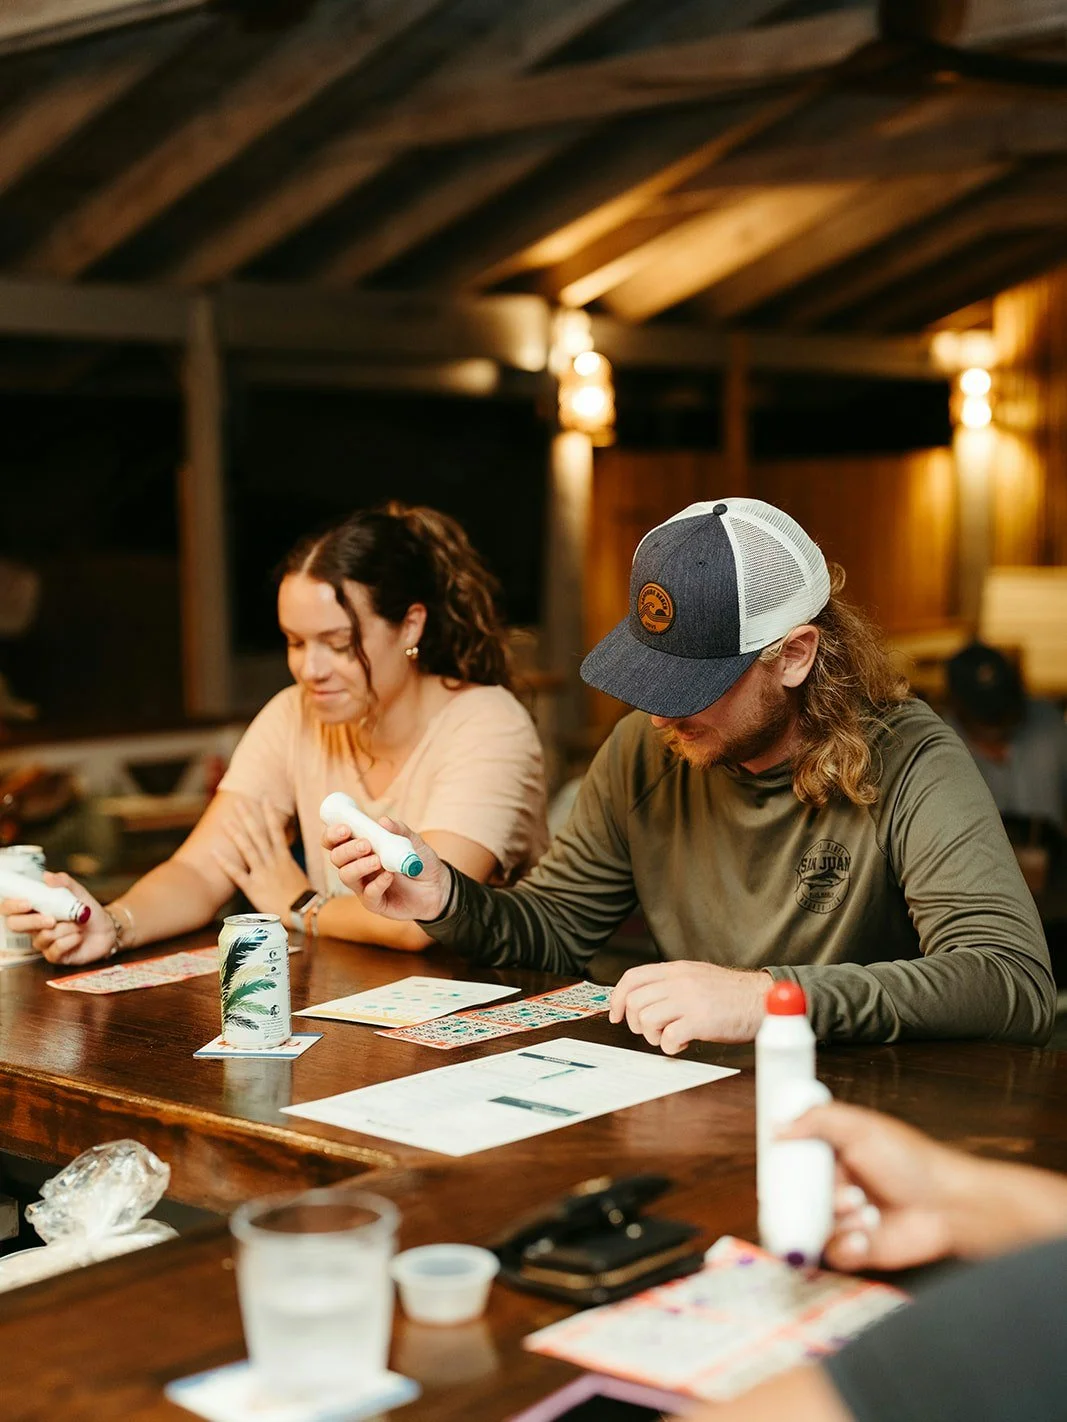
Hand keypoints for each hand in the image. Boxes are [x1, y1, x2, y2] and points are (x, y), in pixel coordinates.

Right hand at [1, 871, 115, 964]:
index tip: (27, 903)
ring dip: (64, 929)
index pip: (10, 909)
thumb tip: (46, 876)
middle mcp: (34, 926)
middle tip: (52, 919)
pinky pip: (55, 949)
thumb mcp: (77, 892)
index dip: (12, 906)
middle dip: (33, 921)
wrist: (107, 928)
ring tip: (77, 924)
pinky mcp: (54, 956)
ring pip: (42, 936)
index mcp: (35, 909)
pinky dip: (70, 940)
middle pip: (15, 925)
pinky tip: (79, 936)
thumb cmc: (87, 911)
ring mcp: (43, 942)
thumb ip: (63, 882)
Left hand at [212, 796, 309, 917]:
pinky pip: (237, 873)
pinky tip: (214, 853)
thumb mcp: (297, 875)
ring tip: (225, 821)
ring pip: (247, 849)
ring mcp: (262, 873)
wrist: (303, 911)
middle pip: (258, 835)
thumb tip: (281, 858)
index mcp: (284, 857)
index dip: (270, 814)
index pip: (276, 830)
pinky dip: (225, 863)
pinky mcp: (253, 887)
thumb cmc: (302, 896)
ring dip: (236, 834)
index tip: (264, 799)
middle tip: (239, 803)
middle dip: (248, 817)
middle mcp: (272, 861)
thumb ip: (286, 865)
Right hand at [324, 816, 450, 921]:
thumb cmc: (421, 860)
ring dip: (359, 866)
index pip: (335, 841)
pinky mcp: (375, 903)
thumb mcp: (414, 842)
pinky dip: (377, 884)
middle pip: (336, 857)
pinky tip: (389, 876)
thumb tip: (382, 821)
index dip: (333, 834)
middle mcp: (358, 866)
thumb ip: (399, 830)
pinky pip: (368, 895)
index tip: (344, 828)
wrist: (439, 887)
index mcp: (361, 848)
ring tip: (378, 860)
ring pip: (346, 876)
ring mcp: (364, 885)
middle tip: (366, 845)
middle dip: (347, 849)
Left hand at [609, 961, 770, 1053]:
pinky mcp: (700, 1021)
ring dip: (653, 1036)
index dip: (617, 998)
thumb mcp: (697, 976)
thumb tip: (644, 1000)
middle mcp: (679, 981)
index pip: (632, 978)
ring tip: (670, 1036)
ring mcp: (689, 1000)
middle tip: (653, 1031)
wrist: (762, 1000)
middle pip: (635, 1002)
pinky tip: (684, 1043)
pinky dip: (670, 1046)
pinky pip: (668, 1037)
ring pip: (647, 1020)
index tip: (616, 1015)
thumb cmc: (732, 994)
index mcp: (676, 969)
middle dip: (636, 1023)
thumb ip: (672, 983)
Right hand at [784, 1101, 978, 1270]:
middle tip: (845, 1195)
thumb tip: (777, 1127)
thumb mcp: (862, 1128)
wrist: (949, 1207)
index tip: (782, 1173)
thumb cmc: (913, 1162)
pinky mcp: (856, 1248)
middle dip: (818, 1198)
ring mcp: (844, 1218)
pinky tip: (866, 1237)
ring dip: (837, 1221)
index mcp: (833, 1155)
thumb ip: (817, 1120)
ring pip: (814, 1226)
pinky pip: (832, 1253)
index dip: (785, 1169)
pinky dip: (846, 1246)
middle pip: (798, 1198)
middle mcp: (835, 1186)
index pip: (794, 1162)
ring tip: (865, 1213)